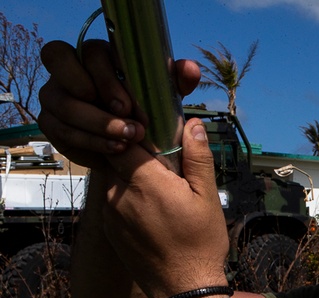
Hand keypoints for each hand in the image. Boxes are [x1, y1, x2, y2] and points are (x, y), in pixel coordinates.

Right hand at [37, 39, 200, 168]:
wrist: (132, 148)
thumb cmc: (146, 112)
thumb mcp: (164, 97)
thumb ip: (177, 80)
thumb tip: (190, 68)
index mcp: (99, 57)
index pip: (91, 50)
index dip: (107, 73)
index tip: (129, 102)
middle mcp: (71, 69)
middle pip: (60, 59)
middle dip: (94, 88)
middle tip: (124, 113)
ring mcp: (56, 94)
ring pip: (62, 101)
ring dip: (97, 122)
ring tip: (127, 139)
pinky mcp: (52, 122)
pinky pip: (60, 129)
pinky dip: (90, 141)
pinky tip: (115, 149)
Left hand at [101, 118, 230, 297]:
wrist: (184, 290)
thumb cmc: (201, 245)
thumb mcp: (208, 198)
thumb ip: (197, 158)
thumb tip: (194, 125)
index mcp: (145, 181)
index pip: (126, 139)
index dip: (136, 132)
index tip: (152, 132)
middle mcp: (119, 194)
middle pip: (117, 158)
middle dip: (136, 156)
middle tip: (163, 165)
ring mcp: (110, 214)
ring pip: (114, 180)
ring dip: (132, 179)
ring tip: (160, 193)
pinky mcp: (109, 230)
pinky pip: (113, 202)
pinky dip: (128, 199)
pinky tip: (152, 213)